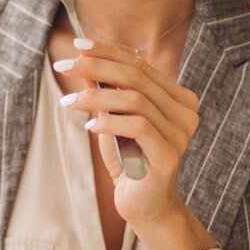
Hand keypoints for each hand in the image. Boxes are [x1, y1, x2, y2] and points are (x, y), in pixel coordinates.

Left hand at [54, 40, 199, 226]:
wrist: (143, 205)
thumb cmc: (128, 160)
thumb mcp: (112, 120)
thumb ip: (104, 93)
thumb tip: (83, 61)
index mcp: (177, 98)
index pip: (140, 65)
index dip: (108, 51)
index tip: (77, 44)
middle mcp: (185, 112)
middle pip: (136, 77)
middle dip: (95, 67)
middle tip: (64, 66)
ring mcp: (181, 134)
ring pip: (135, 100)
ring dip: (96, 97)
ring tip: (69, 102)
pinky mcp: (170, 155)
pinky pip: (138, 127)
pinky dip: (110, 122)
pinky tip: (90, 126)